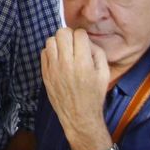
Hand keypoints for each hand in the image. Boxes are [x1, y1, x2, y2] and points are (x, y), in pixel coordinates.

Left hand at [40, 28, 113, 149]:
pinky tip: (58, 60)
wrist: (79, 117)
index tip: (84, 44)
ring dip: (59, 42)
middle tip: (74, 44)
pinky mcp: (44, 73)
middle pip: (62, 33)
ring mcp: (53, 68)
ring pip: (51, 40)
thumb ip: (98, 53)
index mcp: (83, 63)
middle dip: (70, 35)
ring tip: (65, 51)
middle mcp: (66, 64)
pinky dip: (51, 52)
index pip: (79, 34)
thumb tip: (86, 40)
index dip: (83, 37)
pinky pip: (44, 52)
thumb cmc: (94, 95)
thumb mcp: (105, 74)